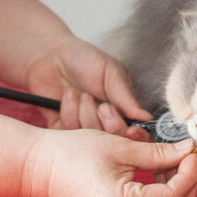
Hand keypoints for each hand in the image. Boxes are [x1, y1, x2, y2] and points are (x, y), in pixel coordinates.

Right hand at [21, 131, 196, 196]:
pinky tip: (156, 175)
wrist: (37, 168)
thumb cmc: (72, 153)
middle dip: (188, 186)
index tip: (191, 151)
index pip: (174, 196)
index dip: (189, 172)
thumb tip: (187, 151)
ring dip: (176, 193)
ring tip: (170, 164)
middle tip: (186, 159)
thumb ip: (158, 153)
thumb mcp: (120, 147)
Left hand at [23, 37, 152, 132]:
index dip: (137, 137)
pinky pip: (68, 135)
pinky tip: (67, 96)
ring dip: (86, 115)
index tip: (132, 130)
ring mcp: (83, 128)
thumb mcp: (111, 73)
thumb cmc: (85, 59)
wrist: (50, 54)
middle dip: (111, 125)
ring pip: (91, 139)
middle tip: (103, 106)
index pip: (136, 134)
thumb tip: (146, 117)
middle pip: (115, 142)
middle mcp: (104, 123)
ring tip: (82, 94)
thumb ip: (126, 97)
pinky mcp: (61, 129)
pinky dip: (68, 114)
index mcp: (122, 110)